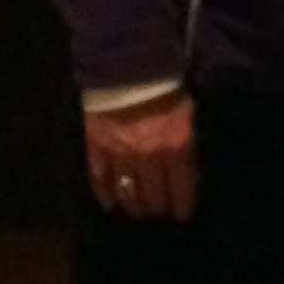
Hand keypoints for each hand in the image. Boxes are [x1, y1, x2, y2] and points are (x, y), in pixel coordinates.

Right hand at [86, 91, 197, 220]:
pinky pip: (99, 178)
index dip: (181, 205)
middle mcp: (147, 158)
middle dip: (157, 207)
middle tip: (158, 214)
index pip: (180, 187)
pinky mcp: (96, 148)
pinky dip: (104, 194)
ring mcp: (118, 155)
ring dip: (133, 205)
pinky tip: (109, 204)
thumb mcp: (186, 111)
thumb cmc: (164, 84)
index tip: (181, 216)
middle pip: (152, 193)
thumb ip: (186, 140)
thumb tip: (188, 165)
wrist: (125, 66)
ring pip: (126, 190)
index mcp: (173, 147)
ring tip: (138, 213)